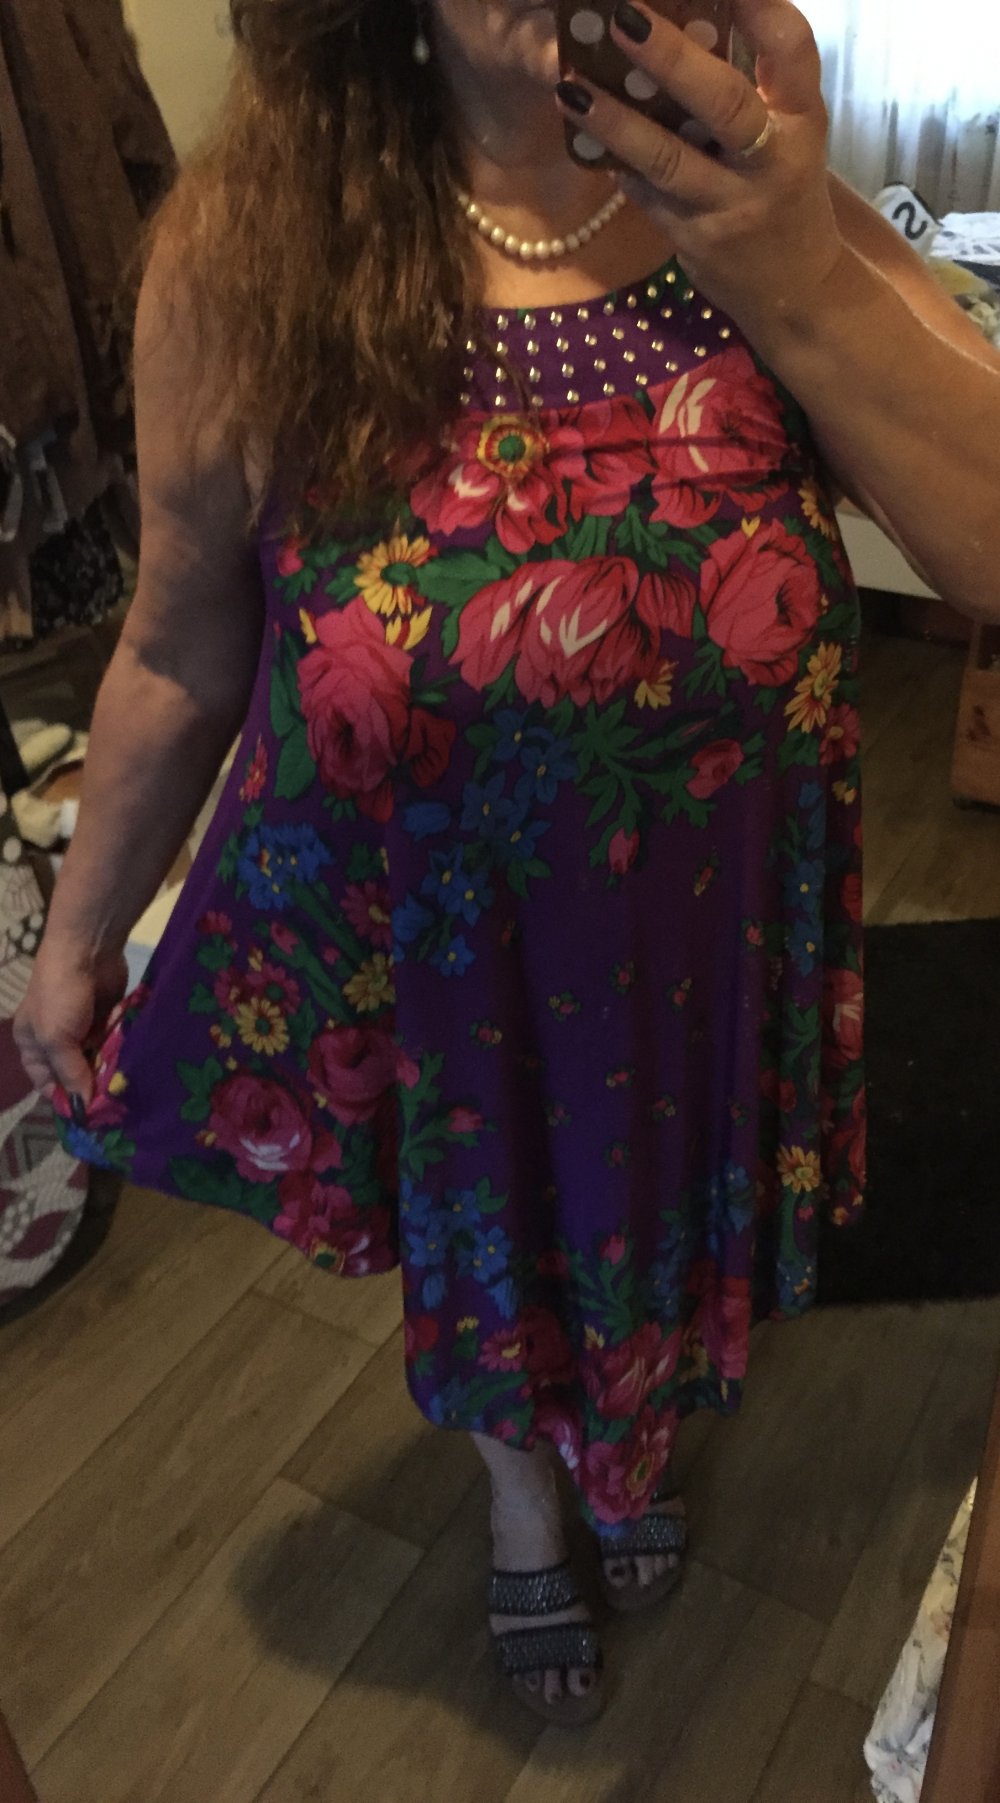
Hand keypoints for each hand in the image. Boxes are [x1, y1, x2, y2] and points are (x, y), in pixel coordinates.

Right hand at [13, 941, 128, 1107]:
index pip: (45, 1082)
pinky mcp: (106, 1017)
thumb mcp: (57, 1038)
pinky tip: (134, 1068)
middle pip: (74, 1073)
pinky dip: (120, 1053)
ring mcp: (83, 1027)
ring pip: (97, 1060)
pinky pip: (113, 1044)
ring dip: (109, 1072)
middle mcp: (55, 1038)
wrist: (88, 949)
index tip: (88, 1118)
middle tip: (114, 1109)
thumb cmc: (60, 995)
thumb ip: (70, 1072)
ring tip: (127, 1093)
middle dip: (91, 1087)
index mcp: (31, 1043)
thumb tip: (84, 1106)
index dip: (65, 1099)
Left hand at [555, 0, 846, 334]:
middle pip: (722, 103)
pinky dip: (612, 160)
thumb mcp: (787, 130)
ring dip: (615, 122)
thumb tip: (689, 17)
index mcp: (802, 116)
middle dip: (671, 58)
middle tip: (622, 16)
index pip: (790, 48)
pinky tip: (578, 131)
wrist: (794, 289)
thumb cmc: (784, 188)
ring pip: (668, 159)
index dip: (760, 7)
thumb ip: (752, 78)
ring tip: (570, 88)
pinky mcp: (693, 238)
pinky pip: (644, 193)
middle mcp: (771, 159)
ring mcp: (729, 204)